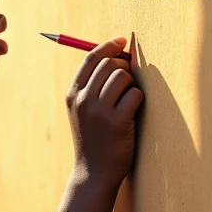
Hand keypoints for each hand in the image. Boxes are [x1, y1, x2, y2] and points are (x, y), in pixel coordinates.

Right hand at [64, 36, 143, 186]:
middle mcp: (83, 99)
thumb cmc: (94, 138)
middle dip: (123, 67)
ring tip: (128, 101)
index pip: (90, 58)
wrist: (94, 172)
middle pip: (109, 64)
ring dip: (131, 85)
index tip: (122, 40)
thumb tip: (117, 56)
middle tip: (128, 80)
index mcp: (73, 94)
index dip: (108, 46)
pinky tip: (133, 113)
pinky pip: (135, 94)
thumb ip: (92, 86)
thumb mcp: (82, 111)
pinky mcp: (118, 121)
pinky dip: (138, 100)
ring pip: (123, 77)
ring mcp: (99, 110)